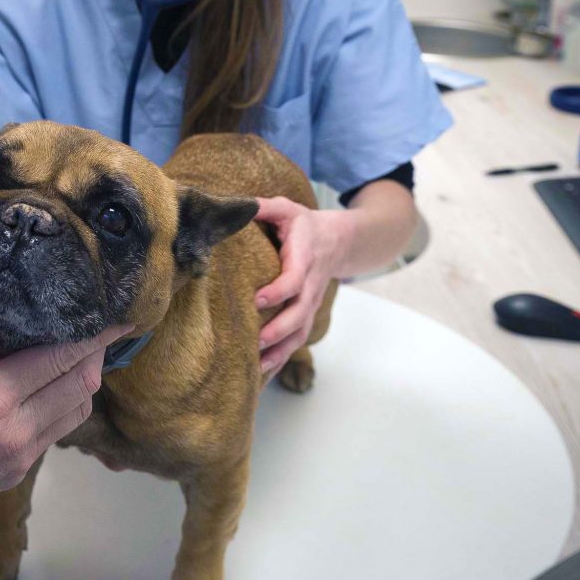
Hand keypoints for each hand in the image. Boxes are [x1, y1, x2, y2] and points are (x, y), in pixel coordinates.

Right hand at [0, 292, 130, 500]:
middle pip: (81, 384)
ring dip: (83, 380)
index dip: (95, 335)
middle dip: (95, 353)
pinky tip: (52, 385)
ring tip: (78, 354)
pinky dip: (65, 404)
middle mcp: (18, 428)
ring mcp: (21, 454)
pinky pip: (59, 431)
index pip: (62, 358)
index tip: (119, 317)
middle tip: (99, 328)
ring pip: (77, 410)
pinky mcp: (19, 470)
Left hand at [252, 197, 353, 376]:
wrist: (340, 240)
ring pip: (300, 332)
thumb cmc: (305, 224)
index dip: (279, 291)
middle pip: (300, 313)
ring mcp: (311, 302)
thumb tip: (239, 204)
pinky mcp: (306, 313)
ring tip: (257, 368)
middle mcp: (310, 284)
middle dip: (279, 329)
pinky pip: (297, 339)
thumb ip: (264, 207)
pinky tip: (262, 374)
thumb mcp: (287, 208)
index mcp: (304, 257)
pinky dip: (282, 358)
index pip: (294, 279)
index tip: (257, 299)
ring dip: (281, 351)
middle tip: (256, 341)